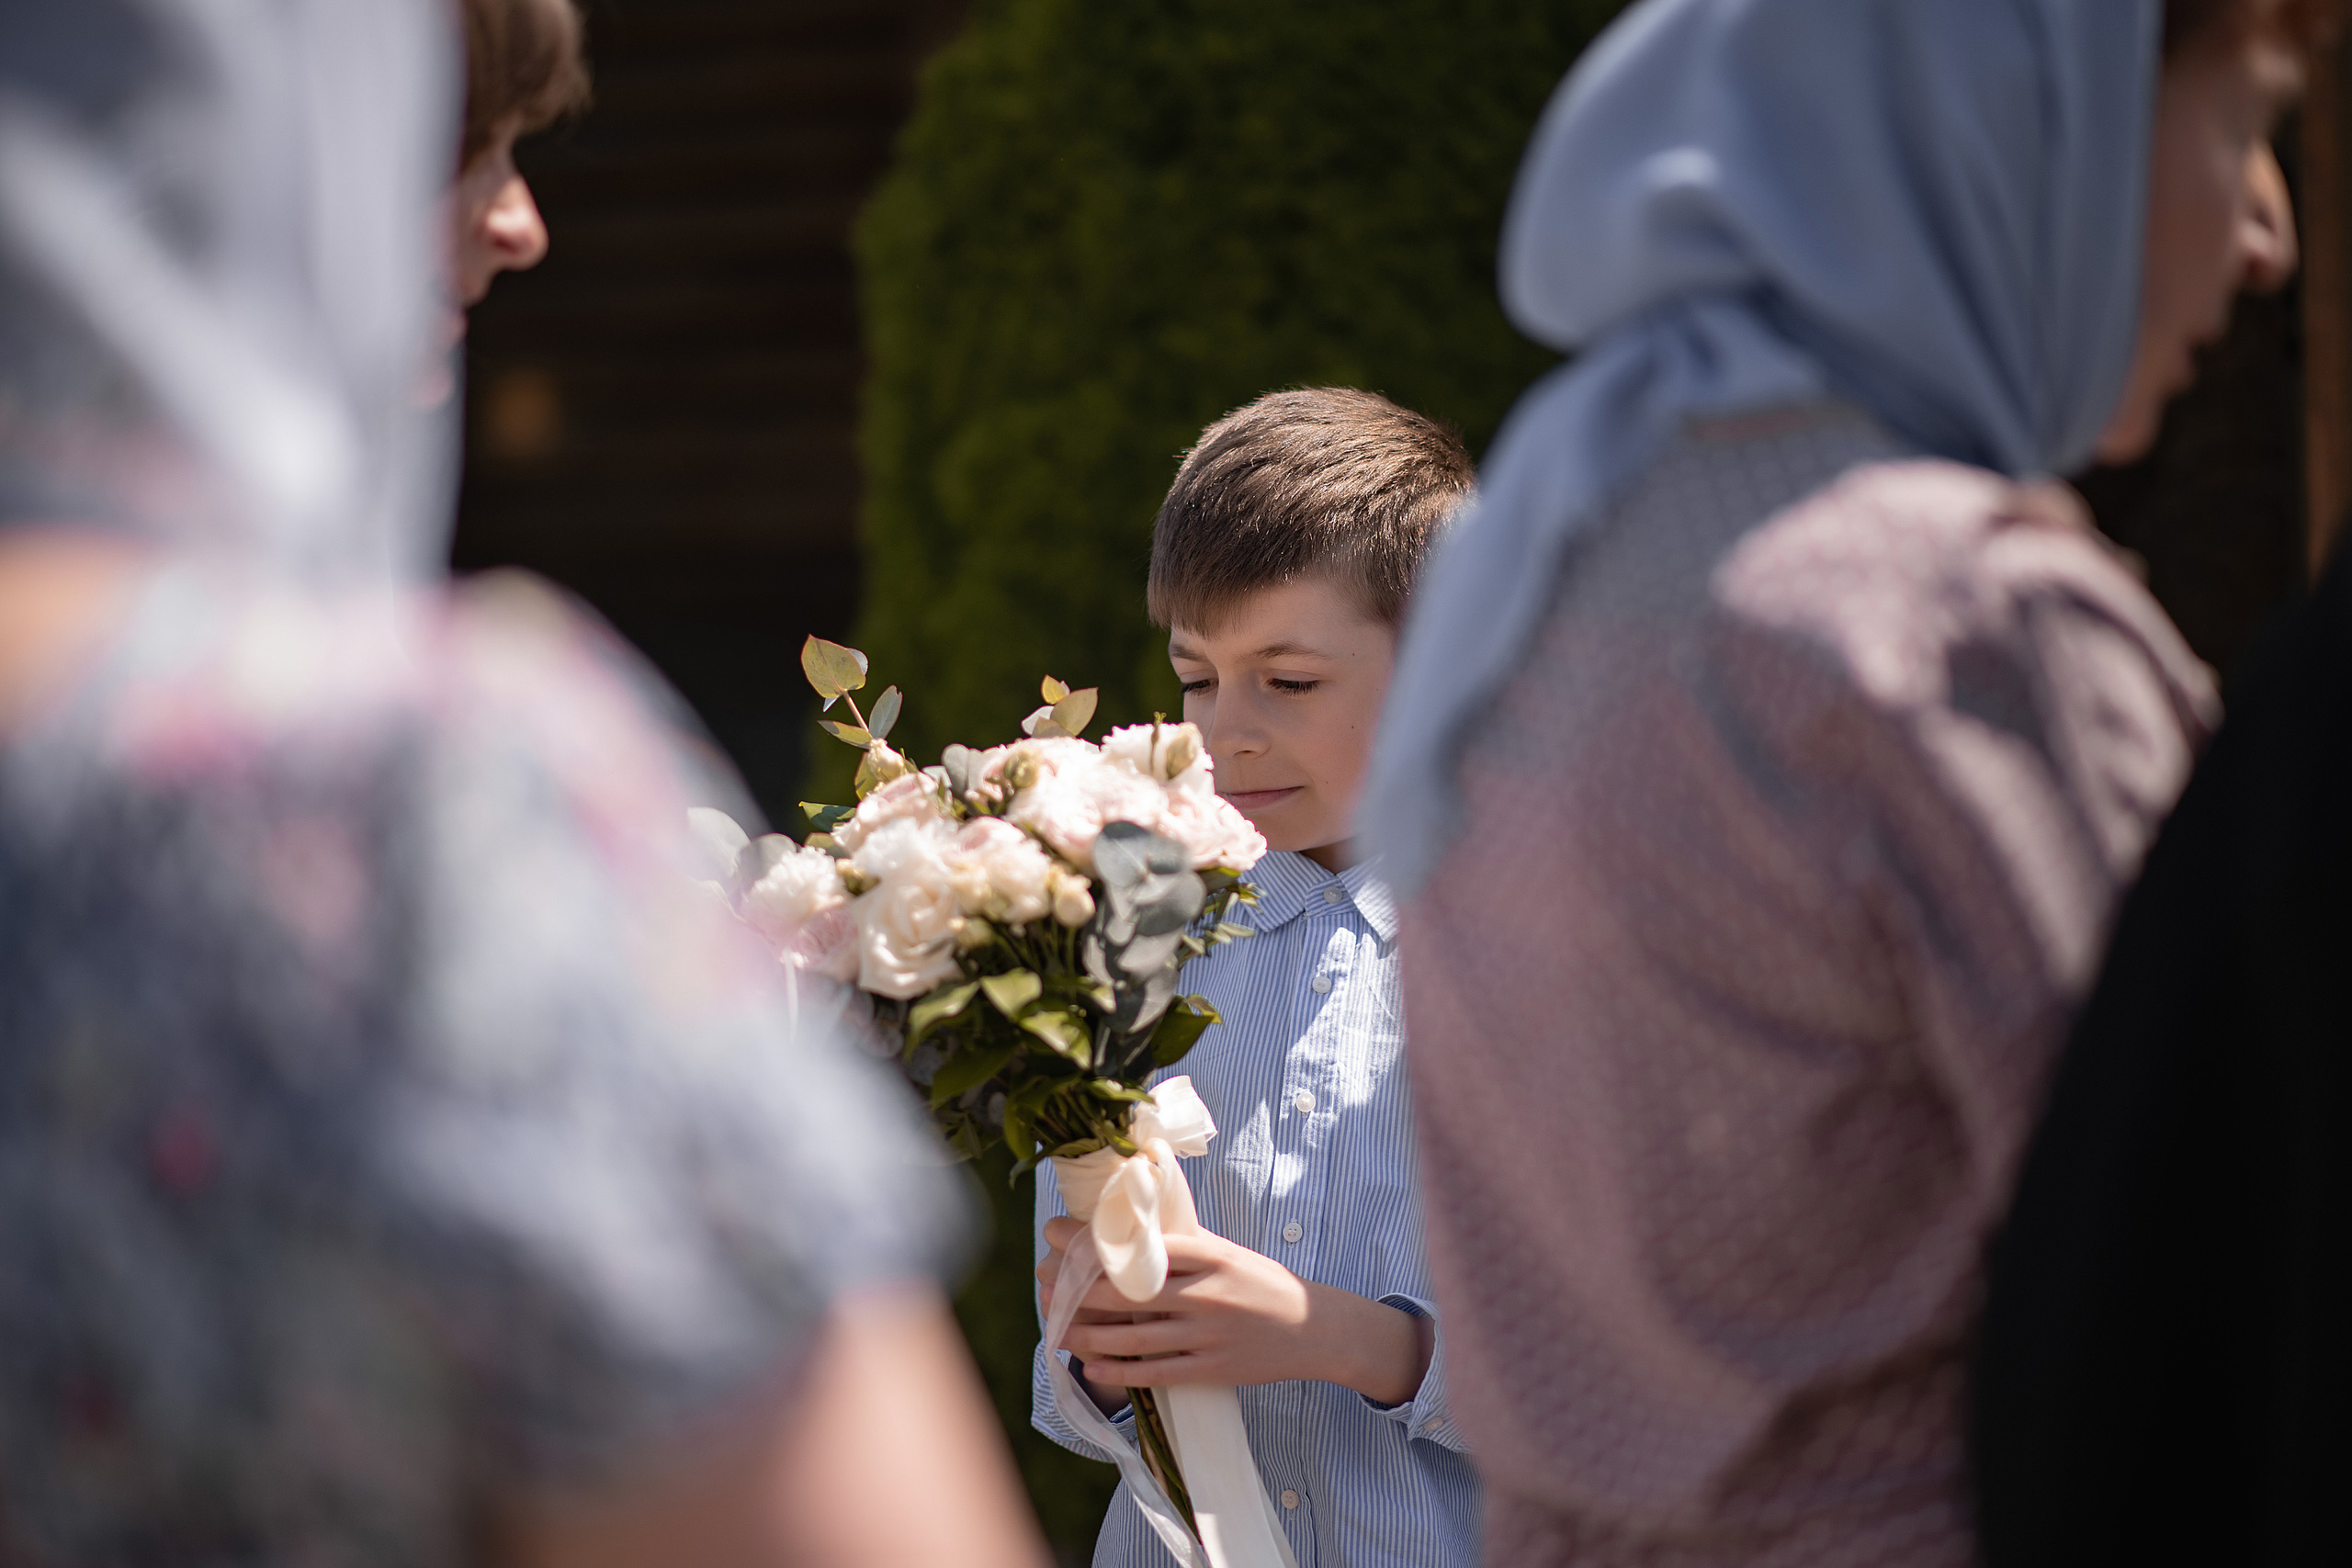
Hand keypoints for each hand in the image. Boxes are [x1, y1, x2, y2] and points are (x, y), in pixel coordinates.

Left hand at [1036, 1216, 1430, 1405]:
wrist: (1314, 1328)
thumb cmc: (1262, 1283)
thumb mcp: (1225, 1252)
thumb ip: (1181, 1244)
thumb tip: (1127, 1229)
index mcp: (1207, 1255)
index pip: (1137, 1245)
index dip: (1089, 1241)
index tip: (1054, 1232)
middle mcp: (1205, 1293)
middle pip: (1125, 1292)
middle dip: (1076, 1287)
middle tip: (1045, 1281)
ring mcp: (1208, 1334)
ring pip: (1133, 1336)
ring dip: (1087, 1333)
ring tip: (1056, 1327)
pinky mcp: (1212, 1370)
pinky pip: (1154, 1372)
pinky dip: (1118, 1371)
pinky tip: (1091, 1367)